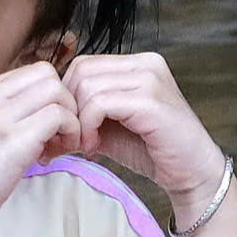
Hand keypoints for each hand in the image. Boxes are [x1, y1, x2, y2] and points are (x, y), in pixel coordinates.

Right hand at [0, 64, 81, 231]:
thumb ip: (8, 113)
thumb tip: (50, 110)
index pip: (35, 71)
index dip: (53, 95)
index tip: (51, 123)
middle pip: (49, 75)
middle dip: (66, 102)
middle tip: (60, 133)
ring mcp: (0, 116)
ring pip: (58, 93)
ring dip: (71, 119)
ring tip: (58, 145)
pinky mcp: (14, 139)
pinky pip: (60, 117)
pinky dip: (70, 133)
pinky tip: (53, 155)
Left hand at [59, 53, 226, 217]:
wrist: (192, 173)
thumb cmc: (153, 150)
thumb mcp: (111, 125)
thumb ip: (84, 112)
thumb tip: (45, 114)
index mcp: (139, 63)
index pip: (83, 64)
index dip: (67, 97)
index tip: (69, 129)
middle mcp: (146, 64)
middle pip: (81, 71)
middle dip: (68, 108)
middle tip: (71, 139)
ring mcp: (151, 80)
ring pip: (87, 87)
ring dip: (77, 121)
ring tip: (85, 145)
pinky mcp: (150, 101)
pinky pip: (99, 104)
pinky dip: (88, 127)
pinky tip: (94, 147)